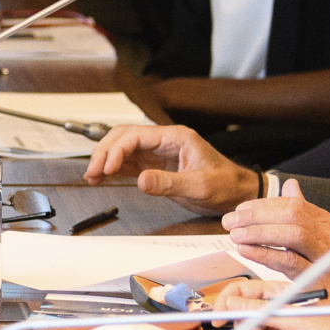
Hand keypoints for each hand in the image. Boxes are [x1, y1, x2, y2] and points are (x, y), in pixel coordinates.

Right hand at [84, 124, 258, 212]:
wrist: (238, 193)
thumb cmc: (226, 184)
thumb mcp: (200, 186)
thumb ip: (169, 183)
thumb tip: (140, 181)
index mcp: (175, 137)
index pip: (136, 135)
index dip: (117, 150)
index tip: (106, 167)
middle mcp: (164, 141)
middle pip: (124, 137)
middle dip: (105, 152)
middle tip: (93, 171)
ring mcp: (158, 153)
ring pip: (122, 149)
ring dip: (106, 160)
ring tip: (92, 176)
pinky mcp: (155, 167)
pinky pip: (128, 164)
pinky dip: (113, 170)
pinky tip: (102, 178)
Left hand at [222, 180, 329, 298]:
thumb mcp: (323, 234)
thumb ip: (303, 211)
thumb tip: (289, 185)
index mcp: (326, 221)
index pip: (292, 204)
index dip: (263, 205)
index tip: (240, 210)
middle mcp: (328, 234)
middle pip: (291, 215)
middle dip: (257, 215)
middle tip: (230, 221)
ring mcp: (326, 255)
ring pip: (292, 234)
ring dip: (259, 233)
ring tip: (236, 235)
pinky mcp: (319, 277)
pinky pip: (290, 261)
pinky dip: (265, 254)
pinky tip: (247, 251)